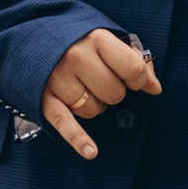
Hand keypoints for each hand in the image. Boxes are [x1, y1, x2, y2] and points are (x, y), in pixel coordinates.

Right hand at [42, 28, 159, 159]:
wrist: (33, 37)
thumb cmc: (78, 41)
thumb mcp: (106, 40)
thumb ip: (134, 60)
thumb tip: (155, 88)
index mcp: (96, 38)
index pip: (133, 69)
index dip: (139, 79)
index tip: (133, 79)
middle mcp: (76, 56)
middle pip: (115, 93)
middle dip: (114, 92)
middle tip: (100, 81)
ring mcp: (58, 78)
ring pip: (94, 110)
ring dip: (94, 105)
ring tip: (83, 89)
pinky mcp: (45, 98)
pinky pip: (66, 123)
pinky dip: (78, 139)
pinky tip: (91, 151)